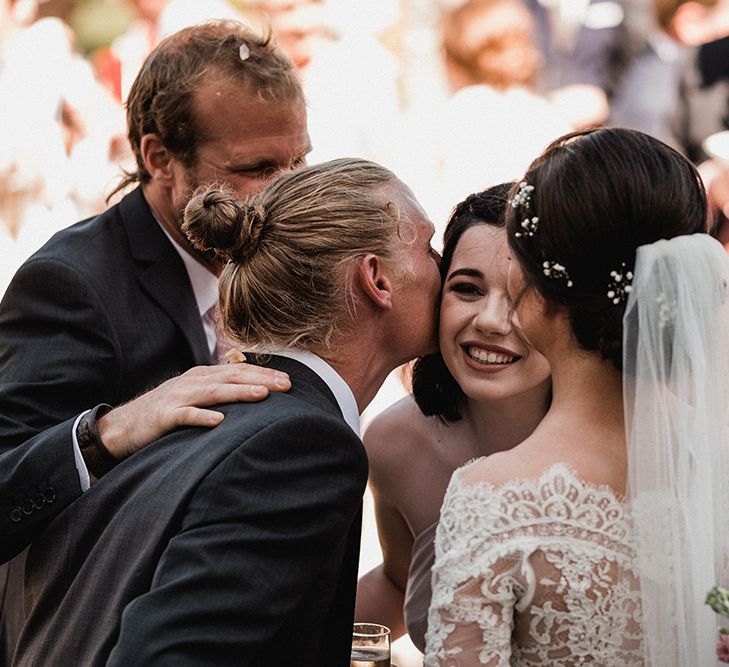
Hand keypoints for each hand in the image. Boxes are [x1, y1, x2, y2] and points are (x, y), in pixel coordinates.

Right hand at [97, 363, 290, 459]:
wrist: (123, 426)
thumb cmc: (166, 412)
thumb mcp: (194, 395)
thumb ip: (219, 390)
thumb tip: (253, 389)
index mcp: (202, 376)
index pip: (239, 370)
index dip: (264, 374)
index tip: (289, 381)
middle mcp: (192, 382)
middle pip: (231, 377)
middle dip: (261, 379)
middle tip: (286, 385)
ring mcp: (178, 398)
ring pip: (213, 393)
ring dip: (239, 393)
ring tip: (261, 395)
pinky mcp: (164, 417)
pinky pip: (185, 416)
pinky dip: (203, 417)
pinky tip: (220, 422)